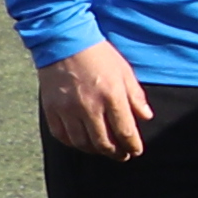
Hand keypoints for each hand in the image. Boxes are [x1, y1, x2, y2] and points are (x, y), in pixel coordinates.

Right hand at [36, 46, 152, 159]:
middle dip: (116, 153)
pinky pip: (62, 135)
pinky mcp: (51, 109)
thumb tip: (146, 117)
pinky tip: (81, 142)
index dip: (133, 146)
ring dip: (95, 150)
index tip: (136, 151)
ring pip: (82, 143)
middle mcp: (89, 107)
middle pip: (103, 143)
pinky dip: (73, 143)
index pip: (125, 132)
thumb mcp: (125, 72)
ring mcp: (68, 109)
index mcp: (112, 97)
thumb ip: (135, 96)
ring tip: (103, 149)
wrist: (64, 41)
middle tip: (122, 155)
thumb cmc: (99, 55)